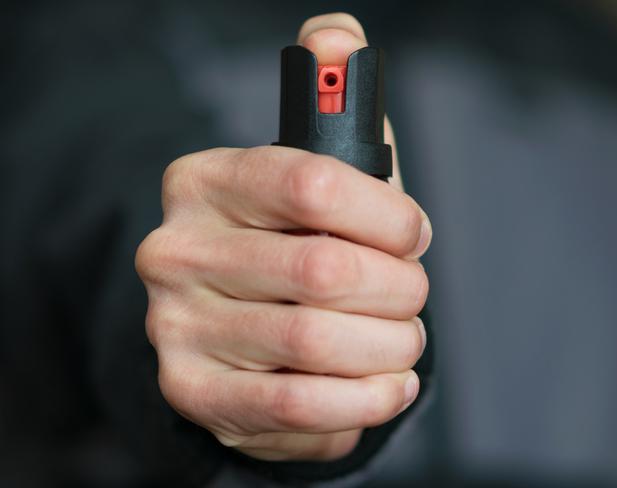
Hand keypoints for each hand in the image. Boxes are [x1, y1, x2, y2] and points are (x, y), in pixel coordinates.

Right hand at [135, 13, 431, 461]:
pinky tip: (386, 385)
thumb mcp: (319, 170)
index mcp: (204, 180)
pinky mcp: (192, 392)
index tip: (411, 236)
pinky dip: (365, 400)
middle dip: (398, 289)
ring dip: (390, 345)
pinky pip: (299, 407)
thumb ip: (332, 99)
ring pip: (319, 342)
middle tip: (410, 295)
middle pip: (324, 270)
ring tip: (402, 339)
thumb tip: (337, 33)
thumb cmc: (296, 244)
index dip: (387, 216)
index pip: (312, 181)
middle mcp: (174, 249)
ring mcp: (174, 325)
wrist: (238, 326)